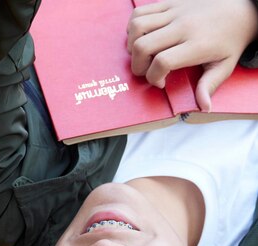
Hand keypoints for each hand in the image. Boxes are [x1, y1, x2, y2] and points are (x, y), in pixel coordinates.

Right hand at [127, 0, 257, 110]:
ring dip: (132, 45)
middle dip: (138, 65)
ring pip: (137, 28)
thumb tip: (203, 107)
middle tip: (146, 71)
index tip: (161, 82)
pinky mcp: (169, 2)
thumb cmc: (231, 39)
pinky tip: (141, 37)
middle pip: (143, 46)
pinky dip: (132, 27)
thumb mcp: (225, 65)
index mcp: (197, 45)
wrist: (242, 9)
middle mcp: (183, 27)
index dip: (153, 77)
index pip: (162, 62)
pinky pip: (139, 12)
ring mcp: (175, 12)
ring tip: (142, 54)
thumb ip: (209, 86)